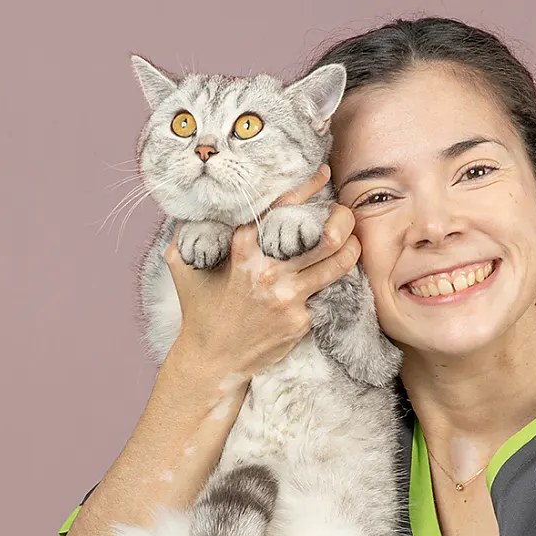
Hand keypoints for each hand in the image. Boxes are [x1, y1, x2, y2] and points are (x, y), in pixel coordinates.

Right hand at [164, 165, 360, 378]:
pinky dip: (332, 279)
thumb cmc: (199, 308)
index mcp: (243, 248)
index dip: (310, 187)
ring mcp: (289, 297)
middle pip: (327, 235)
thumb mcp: (184, 262)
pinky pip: (327, 292)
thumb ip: (191, 228)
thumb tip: (195, 199)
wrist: (213, 359)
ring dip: (352, 247)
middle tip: (343, 214)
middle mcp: (270, 270)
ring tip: (350, 240)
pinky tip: (333, 272)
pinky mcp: (302, 320)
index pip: (285, 207)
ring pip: (339, 263)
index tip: (323, 175)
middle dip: (343, 218)